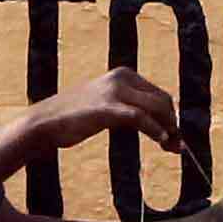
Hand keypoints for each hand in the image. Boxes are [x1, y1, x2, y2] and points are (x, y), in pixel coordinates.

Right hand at [23, 66, 179, 153]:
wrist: (45, 122)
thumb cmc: (75, 119)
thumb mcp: (106, 106)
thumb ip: (130, 110)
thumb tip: (159, 128)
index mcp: (123, 74)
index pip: (159, 94)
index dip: (171, 115)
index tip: (175, 135)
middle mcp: (122, 77)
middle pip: (163, 100)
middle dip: (173, 123)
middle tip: (177, 145)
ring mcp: (114, 91)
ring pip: (156, 107)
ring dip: (169, 128)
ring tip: (171, 147)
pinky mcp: (108, 108)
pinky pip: (141, 118)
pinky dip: (156, 130)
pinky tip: (162, 141)